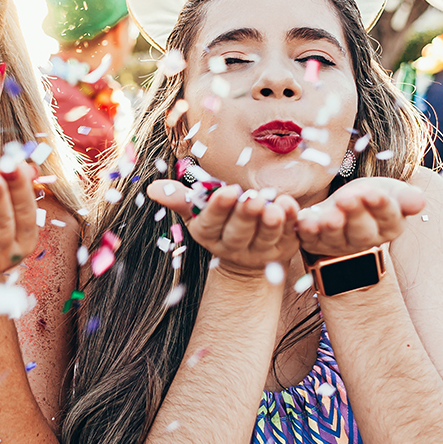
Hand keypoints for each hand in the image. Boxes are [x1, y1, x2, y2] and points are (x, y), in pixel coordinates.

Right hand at [149, 180, 300, 276]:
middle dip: (245, 215)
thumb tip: (152, 189)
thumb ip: (181, 199)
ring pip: (265, 237)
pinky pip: (289, 235)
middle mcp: (233, 246)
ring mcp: (260, 251)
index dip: (219, 208)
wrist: (247, 254)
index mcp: (208, 234)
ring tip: (274, 206)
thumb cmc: (220, 222)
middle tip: (252, 199)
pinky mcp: (283, 249)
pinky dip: (291, 220)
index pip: (211, 222)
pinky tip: (290, 205)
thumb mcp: (198, 212)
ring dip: (270, 222)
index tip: (227, 191)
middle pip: (238, 232)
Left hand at [295, 177, 425, 257]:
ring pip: (335, 236)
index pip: (388, 218)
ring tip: (329, 215)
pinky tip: (304, 221)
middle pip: (361, 230)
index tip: (374, 193)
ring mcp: (337, 243)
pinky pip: (309, 237)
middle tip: (347, 198)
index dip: (380, 206)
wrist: (344, 206)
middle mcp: (363, 240)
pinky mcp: (314, 240)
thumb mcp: (392, 192)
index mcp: (389, 226)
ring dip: (331, 226)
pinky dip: (306, 230)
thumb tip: (419, 202)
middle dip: (354, 214)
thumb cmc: (371, 198)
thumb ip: (405, 198)